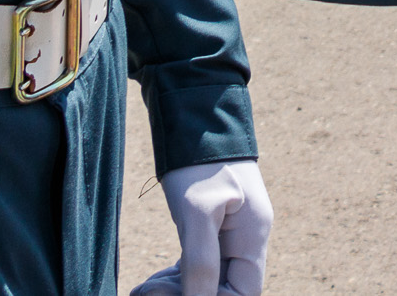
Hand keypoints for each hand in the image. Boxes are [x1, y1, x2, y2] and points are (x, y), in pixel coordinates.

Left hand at [131, 160, 271, 295]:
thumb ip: (201, 260)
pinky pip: (196, 267)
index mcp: (253, 236)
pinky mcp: (209, 227)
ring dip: (176, 292)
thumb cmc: (200, 161)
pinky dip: (175, 280)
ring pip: (207, 281)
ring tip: (142, 291)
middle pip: (223, 289)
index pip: (244, 293)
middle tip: (148, 293)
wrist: (195, 118)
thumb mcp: (197, 210)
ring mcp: (228, 234)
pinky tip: (150, 282)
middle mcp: (245, 240)